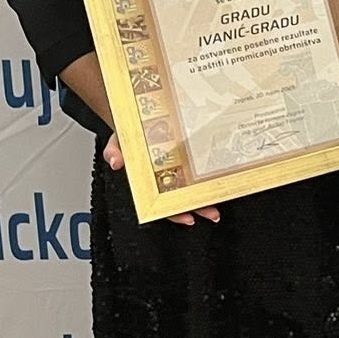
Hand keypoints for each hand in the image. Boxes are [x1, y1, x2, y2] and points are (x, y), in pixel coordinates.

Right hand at [102, 132, 219, 225]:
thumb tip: (116, 161)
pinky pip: (201, 170)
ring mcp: (179, 169)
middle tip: (213, 214)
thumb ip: (114, 150)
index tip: (188, 218)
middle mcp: (166, 178)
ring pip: (195, 188)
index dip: (175, 213)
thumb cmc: (130, 136)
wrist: (139, 119)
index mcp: (150, 180)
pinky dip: (212, 176)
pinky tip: (223, 181)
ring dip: (208, 197)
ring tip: (220, 205)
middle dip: (199, 208)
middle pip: (184, 199)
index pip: (163, 203)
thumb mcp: (118, 140)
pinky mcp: (189, 157)